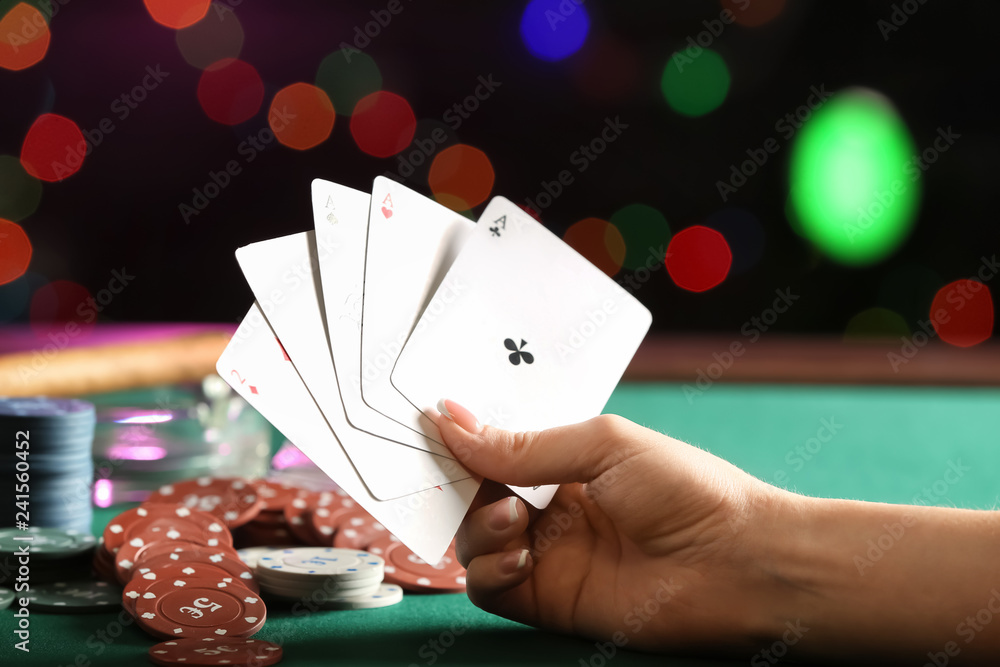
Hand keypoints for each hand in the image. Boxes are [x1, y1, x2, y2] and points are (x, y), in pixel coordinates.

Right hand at [429, 400, 785, 653]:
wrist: (740, 564)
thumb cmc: (689, 491)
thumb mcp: (601, 446)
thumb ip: (524, 446)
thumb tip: (453, 420)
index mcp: (567, 463)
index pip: (498, 448)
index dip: (465, 439)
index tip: (433, 427)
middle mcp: (552, 508)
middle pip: (476, 494)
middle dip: (459, 482)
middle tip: (455, 472)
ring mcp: (549, 555)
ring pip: (474, 541)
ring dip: (475, 526)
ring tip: (509, 518)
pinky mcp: (549, 600)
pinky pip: (490, 587)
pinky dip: (487, 568)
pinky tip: (520, 552)